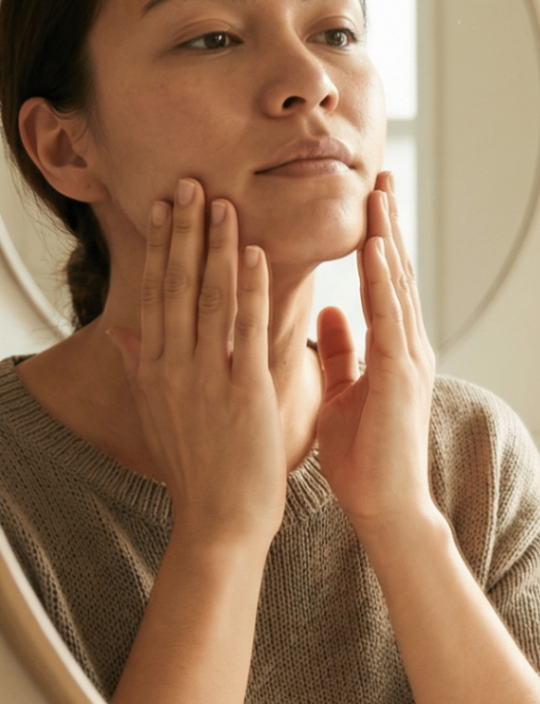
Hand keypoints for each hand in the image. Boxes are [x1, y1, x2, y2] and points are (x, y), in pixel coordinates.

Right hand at [106, 178, 284, 548]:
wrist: (220, 521)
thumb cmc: (199, 470)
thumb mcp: (158, 415)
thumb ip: (140, 368)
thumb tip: (120, 331)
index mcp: (155, 369)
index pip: (155, 293)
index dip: (161, 246)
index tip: (166, 205)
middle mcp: (173, 368)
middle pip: (175, 285)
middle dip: (183, 232)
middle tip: (190, 183)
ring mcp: (206, 379)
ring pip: (207, 298)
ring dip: (215, 247)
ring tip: (223, 203)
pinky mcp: (243, 393)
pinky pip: (245, 330)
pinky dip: (249, 289)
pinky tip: (254, 254)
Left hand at [314, 173, 436, 538]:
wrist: (386, 507)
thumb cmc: (364, 460)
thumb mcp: (344, 394)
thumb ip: (342, 352)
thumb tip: (328, 312)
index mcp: (393, 351)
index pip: (384, 284)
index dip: (377, 239)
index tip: (368, 197)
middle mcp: (408, 347)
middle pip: (399, 272)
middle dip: (389, 223)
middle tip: (380, 174)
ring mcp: (409, 359)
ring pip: (399, 285)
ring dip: (389, 237)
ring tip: (380, 193)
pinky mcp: (401, 375)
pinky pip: (391, 317)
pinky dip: (384, 281)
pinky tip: (376, 248)